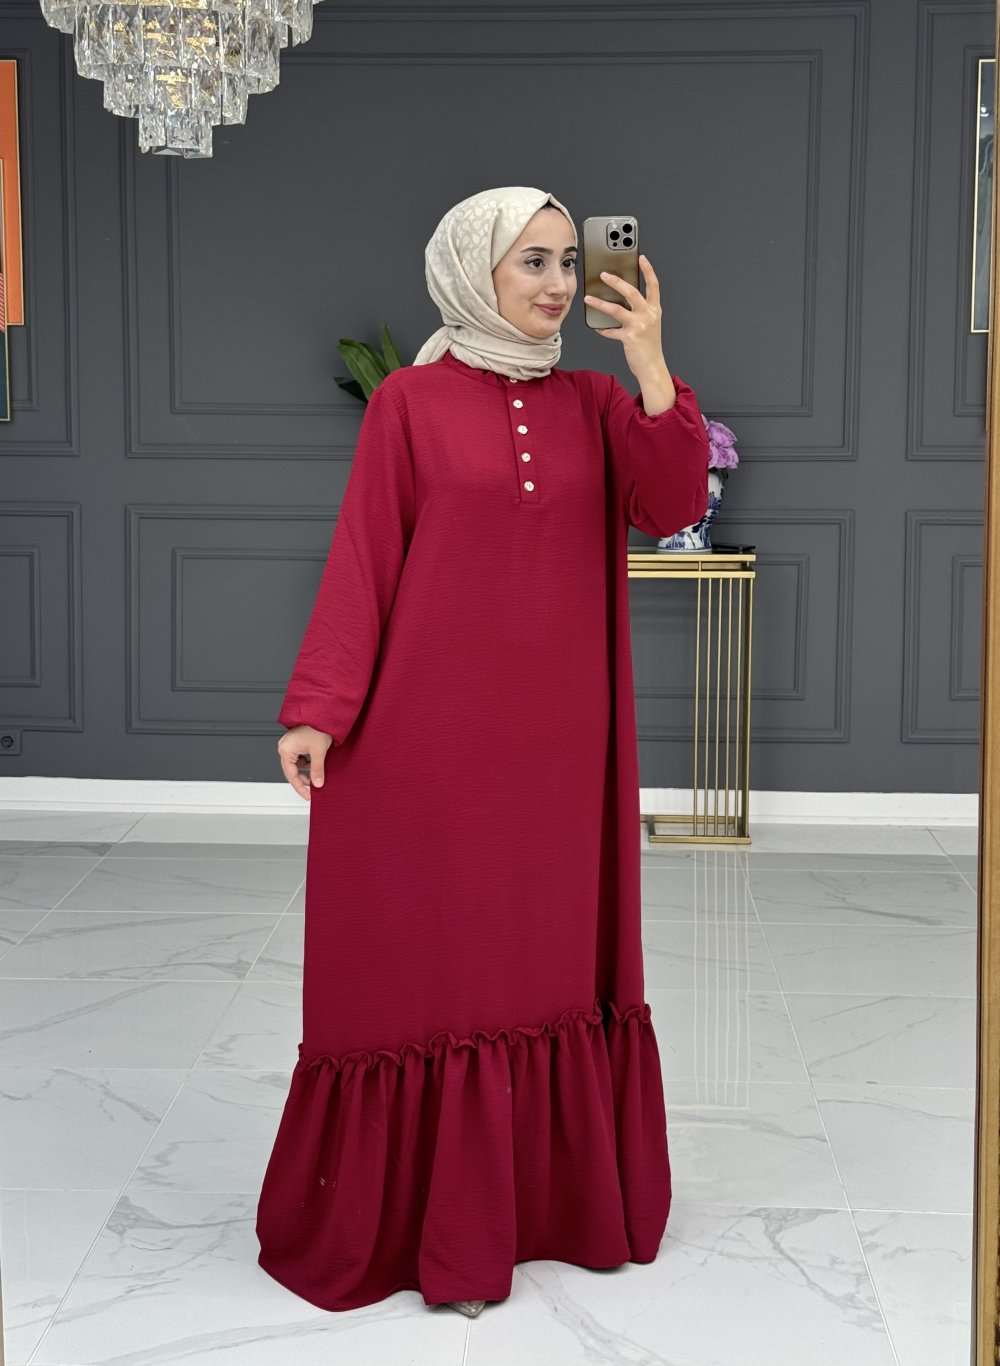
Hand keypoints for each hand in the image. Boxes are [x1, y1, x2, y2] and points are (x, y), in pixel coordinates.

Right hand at [277, 724, 332, 800]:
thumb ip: (317, 770)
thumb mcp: (318, 752)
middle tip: (313, 789)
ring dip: (305, 771)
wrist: (322, 713)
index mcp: (286, 750)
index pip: (291, 775)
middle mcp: (284, 747)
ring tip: (316, 774)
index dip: (300, 788)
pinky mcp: (295, 742)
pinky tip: (315, 763)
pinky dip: (306, 762)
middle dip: (303, 780)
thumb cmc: (317, 728)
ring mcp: (289, 744)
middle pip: (292, 771)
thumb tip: (317, 784)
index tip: (308, 796)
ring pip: (296, 764)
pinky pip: (298, 757)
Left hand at [583, 253, 664, 378]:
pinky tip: (596, 326)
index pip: (653, 285)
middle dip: (617, 282)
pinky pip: (611, 331)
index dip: (648, 271)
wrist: (652, 366)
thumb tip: (621, 298)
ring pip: (617, 310)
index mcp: (654, 310)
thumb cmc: (649, 345)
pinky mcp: (629, 338)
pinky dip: (602, 329)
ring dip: (600, 303)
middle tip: (604, 274)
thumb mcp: (649, 323)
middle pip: (632, 292)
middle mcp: (648, 315)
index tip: (641, 258)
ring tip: (588, 298)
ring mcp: (639, 326)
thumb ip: (640, 310)